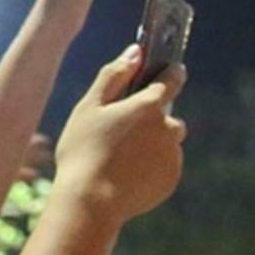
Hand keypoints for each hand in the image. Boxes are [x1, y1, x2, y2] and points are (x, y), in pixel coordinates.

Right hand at [51, 45, 187, 223]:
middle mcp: (168, 126)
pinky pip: (163, 168)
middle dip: (150, 122)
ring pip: (165, 144)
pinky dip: (148, 170)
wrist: (90, 203)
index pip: (173, 78)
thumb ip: (113, 76)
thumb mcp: (88, 108)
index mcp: (149, 105)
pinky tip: (123, 178)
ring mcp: (172, 155)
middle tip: (120, 135)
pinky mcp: (171, 179)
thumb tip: (135, 52)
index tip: (168, 71)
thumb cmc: (82, 152)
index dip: (169, 73)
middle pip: (167, 116)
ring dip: (150, 147)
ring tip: (118, 161)